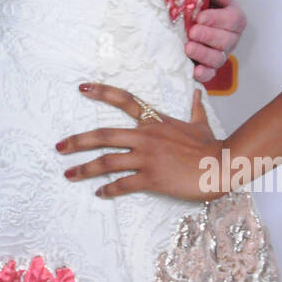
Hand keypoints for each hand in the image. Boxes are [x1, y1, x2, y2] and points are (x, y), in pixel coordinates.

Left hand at [56, 85, 223, 200]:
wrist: (222, 164)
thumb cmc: (212, 146)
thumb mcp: (200, 124)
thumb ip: (194, 109)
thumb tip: (197, 93)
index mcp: (154, 121)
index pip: (125, 100)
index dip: (102, 92)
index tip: (82, 88)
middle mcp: (145, 136)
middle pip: (103, 136)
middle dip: (77, 141)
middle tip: (59, 147)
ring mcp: (147, 157)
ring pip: (107, 162)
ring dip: (84, 169)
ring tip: (69, 174)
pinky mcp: (151, 178)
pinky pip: (123, 184)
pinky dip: (109, 189)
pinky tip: (99, 193)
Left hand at [186, 0, 245, 81]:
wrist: (189, 19)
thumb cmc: (200, 4)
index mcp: (234, 17)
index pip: (233, 19)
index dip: (217, 19)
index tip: (200, 17)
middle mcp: (231, 38)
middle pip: (227, 40)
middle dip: (208, 36)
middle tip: (192, 32)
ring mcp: (221, 54)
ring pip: (218, 58)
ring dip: (203, 54)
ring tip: (188, 47)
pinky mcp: (209, 67)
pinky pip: (210, 74)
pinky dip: (204, 74)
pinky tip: (194, 71)